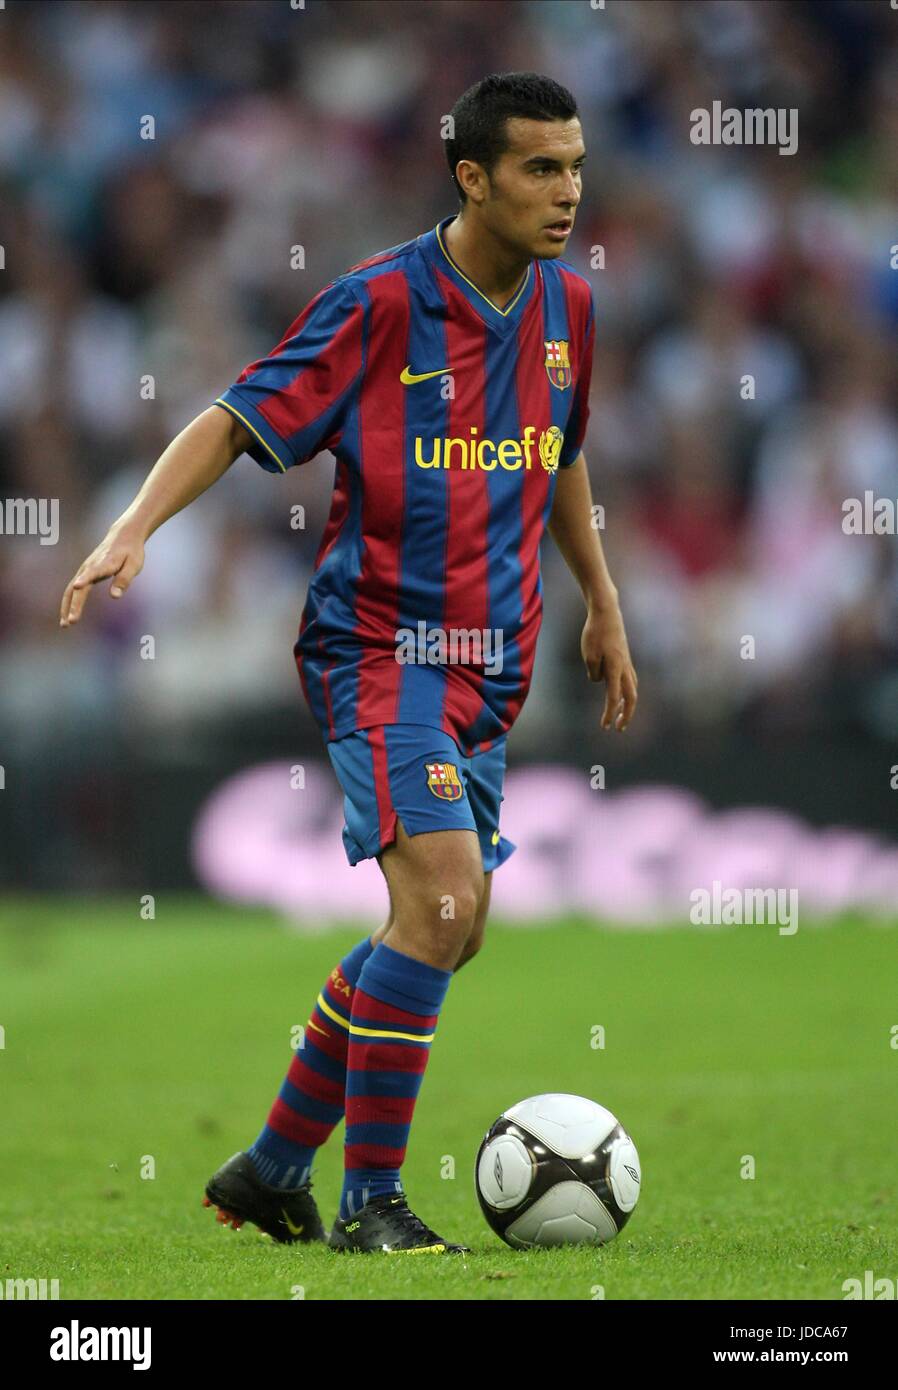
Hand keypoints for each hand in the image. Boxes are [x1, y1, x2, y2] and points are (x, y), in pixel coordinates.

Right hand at [59, 524, 144, 626]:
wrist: (123, 536)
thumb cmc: (131, 552)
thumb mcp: (134, 565)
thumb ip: (123, 580)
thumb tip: (115, 597)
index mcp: (104, 563)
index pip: (93, 572)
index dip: (85, 579)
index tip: (77, 586)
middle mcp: (90, 566)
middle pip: (78, 588)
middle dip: (73, 605)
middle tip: (71, 622)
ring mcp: (85, 569)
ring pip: (71, 590)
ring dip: (66, 607)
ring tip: (65, 625)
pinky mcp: (84, 573)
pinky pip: (73, 589)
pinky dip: (69, 602)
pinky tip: (68, 615)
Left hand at [581, 604, 637, 730]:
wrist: (607, 613)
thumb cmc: (595, 633)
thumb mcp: (589, 655)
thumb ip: (594, 673)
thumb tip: (599, 681)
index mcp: (615, 668)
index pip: (613, 697)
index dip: (609, 713)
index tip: (604, 727)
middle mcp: (625, 667)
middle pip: (631, 697)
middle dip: (626, 715)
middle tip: (619, 728)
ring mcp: (627, 662)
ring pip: (632, 689)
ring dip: (627, 704)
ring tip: (619, 715)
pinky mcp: (625, 658)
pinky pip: (629, 680)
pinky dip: (625, 691)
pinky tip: (618, 695)